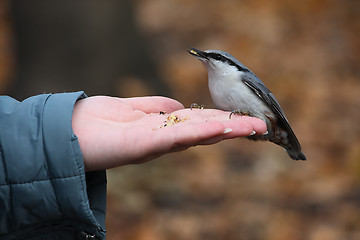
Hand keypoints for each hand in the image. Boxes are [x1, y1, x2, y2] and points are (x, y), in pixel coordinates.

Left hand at [72, 96, 266, 170]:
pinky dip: (200, 133)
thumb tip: (179, 106)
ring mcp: (156, 144)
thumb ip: (157, 107)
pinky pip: (176, 138)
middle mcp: (164, 139)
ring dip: (226, 131)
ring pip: (197, 136)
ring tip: (253, 128)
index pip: (199, 123)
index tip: (245, 119)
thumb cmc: (99, 121)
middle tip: (262, 127)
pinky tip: (220, 129)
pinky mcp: (143, 145)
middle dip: (234, 128)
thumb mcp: (135, 109)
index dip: (223, 121)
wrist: (68, 132)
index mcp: (164, 129)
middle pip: (204, 131)